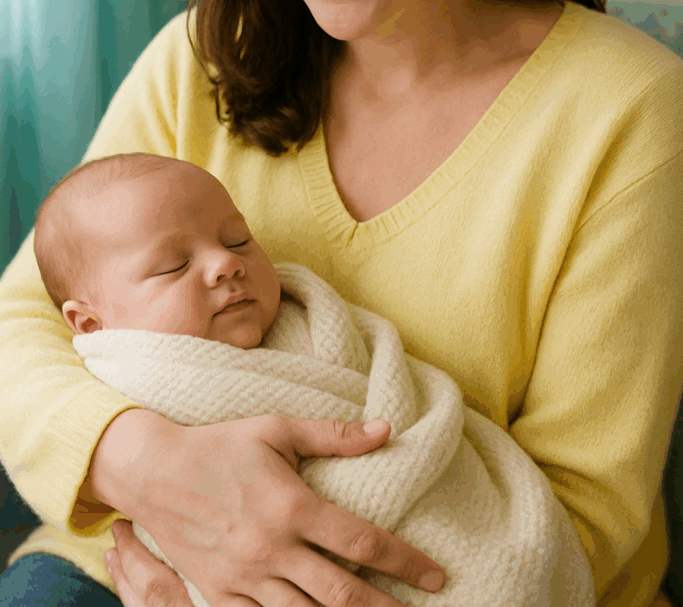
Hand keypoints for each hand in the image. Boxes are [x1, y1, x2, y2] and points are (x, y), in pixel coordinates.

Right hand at [89, 410, 444, 606]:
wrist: (152, 471)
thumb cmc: (220, 443)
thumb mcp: (277, 429)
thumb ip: (334, 435)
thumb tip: (387, 430)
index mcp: (291, 505)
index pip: (361, 541)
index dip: (404, 561)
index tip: (436, 575)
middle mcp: (272, 548)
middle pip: (342, 594)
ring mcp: (244, 578)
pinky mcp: (219, 594)